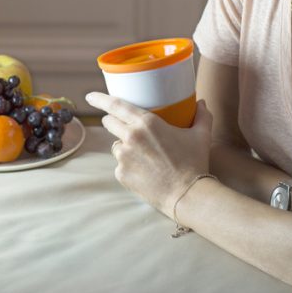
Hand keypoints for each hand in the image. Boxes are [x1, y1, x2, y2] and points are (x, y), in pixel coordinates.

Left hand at [85, 92, 212, 217]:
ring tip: (143, 155)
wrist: (188, 195)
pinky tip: (144, 171)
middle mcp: (131, 137)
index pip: (116, 105)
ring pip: (115, 145)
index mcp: (146, 123)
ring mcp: (124, 156)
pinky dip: (128, 165)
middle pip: (109, 122)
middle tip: (123, 125)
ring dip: (123, 145)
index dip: (99, 99)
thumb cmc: (194, 162)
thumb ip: (201, 116)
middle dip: (112, 121)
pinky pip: (120, 164)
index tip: (89, 96)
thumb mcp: (201, 135)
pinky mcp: (121, 174)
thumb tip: (202, 103)